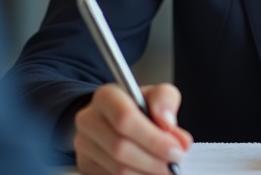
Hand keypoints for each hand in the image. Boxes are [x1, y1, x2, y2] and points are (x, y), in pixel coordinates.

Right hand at [74, 83, 193, 174]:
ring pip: (117, 169)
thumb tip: (168, 122)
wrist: (115, 119)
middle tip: (174, 164)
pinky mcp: (86, 165)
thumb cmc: (138, 106)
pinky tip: (149, 172)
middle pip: (120, 148)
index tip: (176, 150)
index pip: (125, 119)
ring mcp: (83, 145)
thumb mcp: (155, 94)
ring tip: (165, 169)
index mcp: (106, 96)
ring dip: (147, 173)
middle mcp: (89, 120)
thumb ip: (165, 101)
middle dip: (153, 160)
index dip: (153, 139)